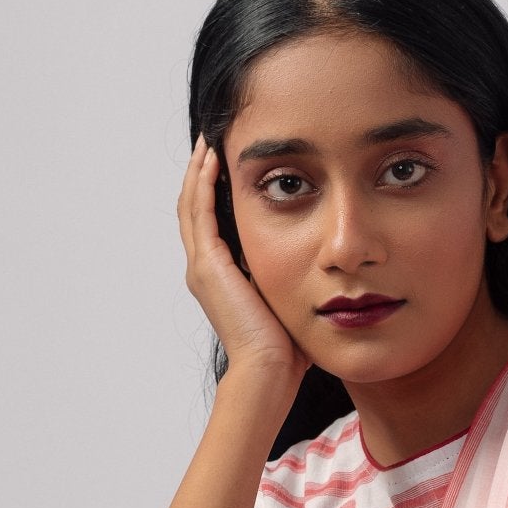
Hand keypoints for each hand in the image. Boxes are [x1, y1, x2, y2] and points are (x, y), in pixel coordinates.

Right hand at [178, 136, 307, 383]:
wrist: (270, 369)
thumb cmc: (285, 346)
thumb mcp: (287, 297)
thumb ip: (289, 275)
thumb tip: (315, 261)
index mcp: (219, 277)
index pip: (210, 221)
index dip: (213, 189)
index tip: (228, 160)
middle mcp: (204, 269)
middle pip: (194, 207)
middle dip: (202, 172)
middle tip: (213, 138)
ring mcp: (202, 266)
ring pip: (191, 204)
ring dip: (200, 169)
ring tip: (210, 139)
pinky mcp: (208, 265)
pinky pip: (200, 212)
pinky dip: (204, 182)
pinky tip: (214, 158)